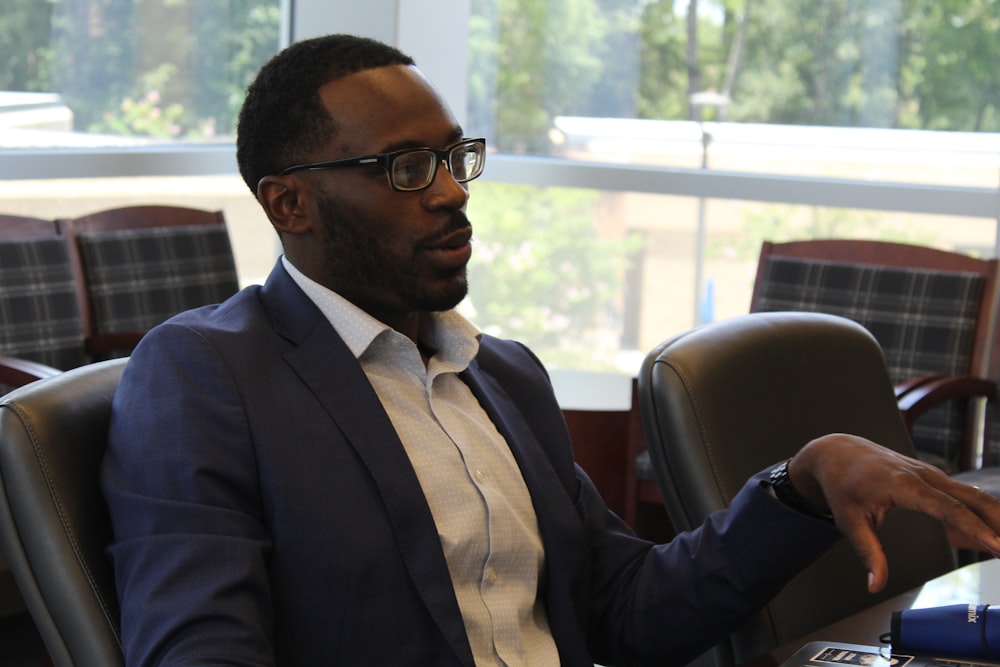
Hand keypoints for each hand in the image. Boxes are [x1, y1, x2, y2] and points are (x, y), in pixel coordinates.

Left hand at [787, 434, 999, 592]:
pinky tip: (985, 535)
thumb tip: (875, 585)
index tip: (998, 547)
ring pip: (974, 495)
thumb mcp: (848, 520)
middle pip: (973, 498)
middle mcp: (923, 475)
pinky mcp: (934, 478)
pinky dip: (980, 514)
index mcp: (904, 485)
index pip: (948, 508)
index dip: (975, 529)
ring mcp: (931, 474)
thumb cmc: (842, 484)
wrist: (838, 452)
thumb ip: (867, 552)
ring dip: (996, 519)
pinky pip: (964, 495)